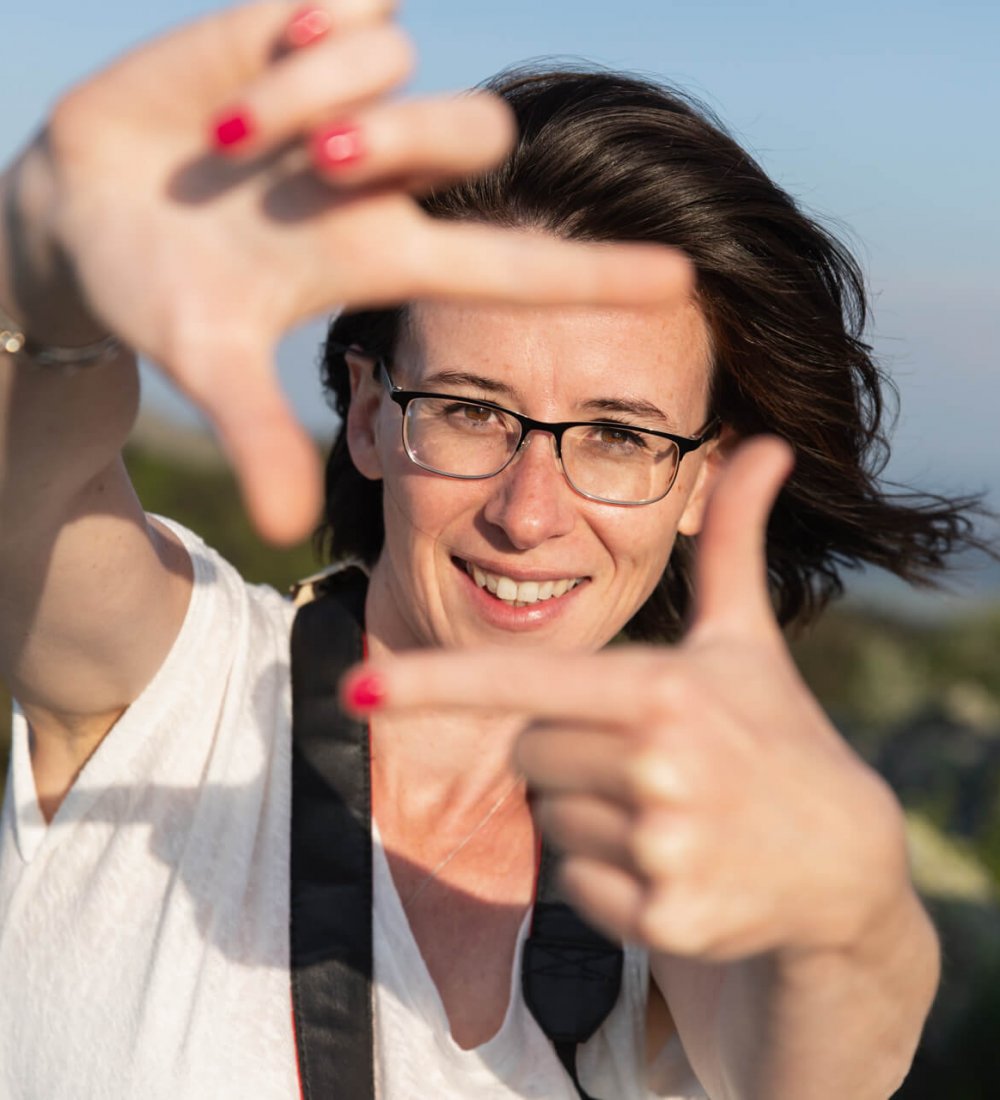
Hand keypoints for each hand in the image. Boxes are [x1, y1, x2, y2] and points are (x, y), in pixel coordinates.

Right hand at [10, 0, 689, 541]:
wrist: (79, 209)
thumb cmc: (154, 292)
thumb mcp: (206, 361)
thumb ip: (255, 435)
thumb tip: (290, 530)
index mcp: (380, 256)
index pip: (514, 265)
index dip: (593, 276)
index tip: (683, 281)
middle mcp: (383, 178)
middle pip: (475, 135)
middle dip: (394, 145)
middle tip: (308, 170)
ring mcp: (346, 100)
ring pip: (396, 68)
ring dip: (308, 102)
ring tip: (231, 141)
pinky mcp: (298, 27)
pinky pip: (347, 8)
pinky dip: (300, 38)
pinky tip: (252, 72)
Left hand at [342, 438, 910, 961]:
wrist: (844, 866)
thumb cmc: (776, 730)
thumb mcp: (747, 640)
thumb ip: (732, 541)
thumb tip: (767, 444)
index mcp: (662, 692)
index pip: (522, 684)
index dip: (435, 684)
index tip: (358, 687)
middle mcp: (658, 769)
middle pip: (525, 751)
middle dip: (564, 746)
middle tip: (640, 751)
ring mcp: (662, 850)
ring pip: (547, 819)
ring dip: (586, 809)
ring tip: (666, 804)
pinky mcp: (663, 919)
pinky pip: (575, 887)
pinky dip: (606, 874)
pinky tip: (671, 860)